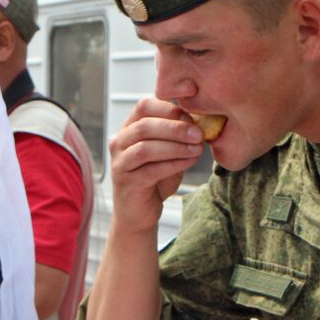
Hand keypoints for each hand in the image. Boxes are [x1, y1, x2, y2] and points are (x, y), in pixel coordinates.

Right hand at [107, 98, 203, 233]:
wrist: (140, 213)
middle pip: (145, 126)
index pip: (144, 106)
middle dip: (175, 128)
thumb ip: (177, 137)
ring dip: (175, 146)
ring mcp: (120, 163)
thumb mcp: (168, 152)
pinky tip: (190, 161)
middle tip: (198, 133)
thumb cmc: (155, 179)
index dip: (169, 109)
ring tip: (197, 148)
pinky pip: (151, 169)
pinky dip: (174, 164)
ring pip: (146, 148)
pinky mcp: (127, 182)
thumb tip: (200, 123)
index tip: (192, 117)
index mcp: (129, 128)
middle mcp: (119, 142)